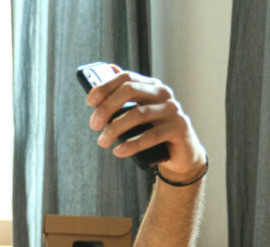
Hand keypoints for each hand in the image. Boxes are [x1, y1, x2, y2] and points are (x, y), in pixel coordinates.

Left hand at [85, 66, 206, 182]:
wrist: (179, 154)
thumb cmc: (151, 131)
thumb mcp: (135, 114)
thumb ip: (123, 98)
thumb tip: (108, 69)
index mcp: (150, 86)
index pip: (126, 78)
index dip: (106, 87)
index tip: (89, 101)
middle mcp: (163, 93)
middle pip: (130, 90)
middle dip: (107, 107)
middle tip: (93, 125)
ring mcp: (172, 109)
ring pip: (139, 114)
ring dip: (115, 129)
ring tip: (102, 142)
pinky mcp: (179, 127)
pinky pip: (152, 136)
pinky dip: (132, 145)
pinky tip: (118, 151)